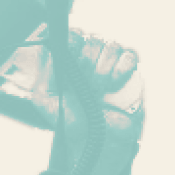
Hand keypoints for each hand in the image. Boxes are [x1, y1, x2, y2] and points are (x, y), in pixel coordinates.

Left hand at [0, 29, 143, 174]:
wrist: (95, 139)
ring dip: (103, 71)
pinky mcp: (129, 70)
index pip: (71, 35)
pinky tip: (113, 86)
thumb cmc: (70, 119)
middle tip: (84, 84)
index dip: (72, 42)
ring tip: (97, 91)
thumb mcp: (44, 98)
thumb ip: (44, 72)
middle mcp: (88, 58)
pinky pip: (130, 56)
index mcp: (67, 61)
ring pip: (111, 46)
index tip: (71, 54)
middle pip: (92, 39)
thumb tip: (50, 49)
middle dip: (87, 64)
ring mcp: (110, 62)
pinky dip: (121, 71)